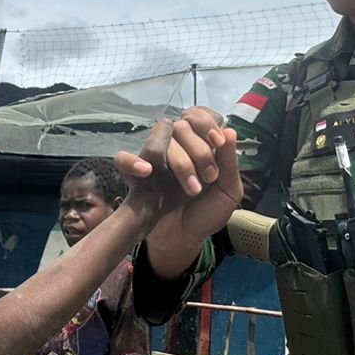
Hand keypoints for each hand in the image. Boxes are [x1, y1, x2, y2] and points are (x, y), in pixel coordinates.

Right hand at [117, 109, 240, 279]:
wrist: (186, 238)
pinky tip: (147, 171)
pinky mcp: (137, 175)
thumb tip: (230, 130)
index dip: (207, 123)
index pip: (198, 115)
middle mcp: (177, 146)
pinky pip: (124, 159)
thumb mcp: (229, 191)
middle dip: (200, 150)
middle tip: (210, 177)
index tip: (218, 142)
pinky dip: (132, 162)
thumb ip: (230, 163)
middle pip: (182, 125)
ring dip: (181, 163)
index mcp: (199, 144)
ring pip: (161, 140)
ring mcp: (156, 158)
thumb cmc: (207, 213)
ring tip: (193, 189)